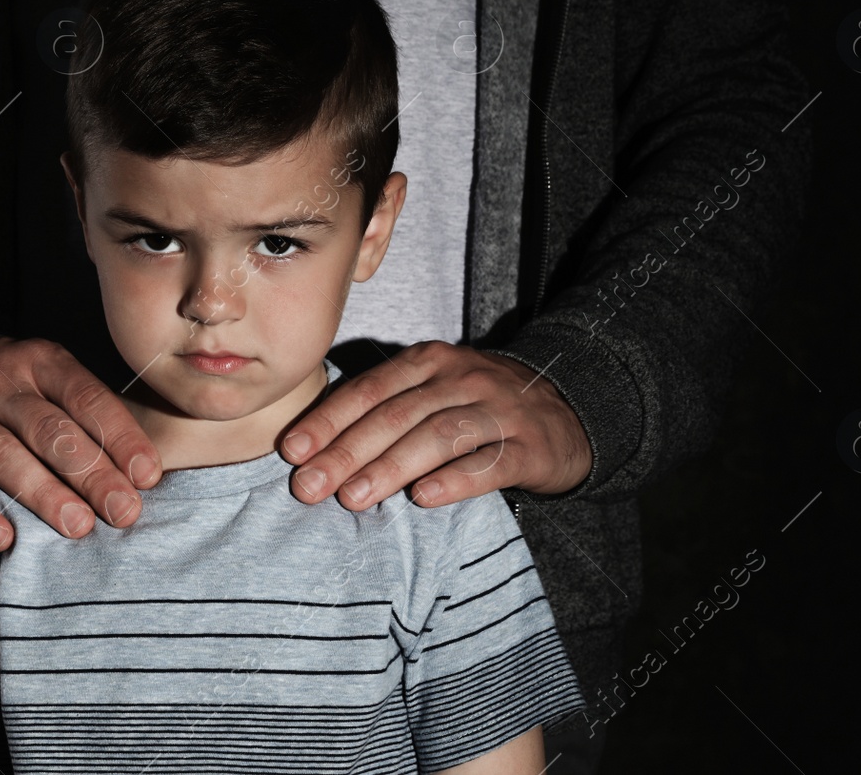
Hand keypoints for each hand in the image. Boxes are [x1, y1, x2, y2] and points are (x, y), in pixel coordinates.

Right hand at [0, 336, 161, 550]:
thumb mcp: (40, 381)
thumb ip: (81, 416)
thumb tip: (139, 473)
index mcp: (39, 362)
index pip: (87, 397)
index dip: (120, 437)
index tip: (147, 477)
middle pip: (51, 429)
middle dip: (92, 472)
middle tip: (123, 511)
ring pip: (3, 453)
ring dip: (44, 492)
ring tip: (78, 527)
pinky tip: (2, 540)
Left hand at [278, 341, 592, 509]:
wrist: (567, 411)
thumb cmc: (478, 406)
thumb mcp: (433, 390)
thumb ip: (384, 408)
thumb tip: (315, 448)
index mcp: (429, 361)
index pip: (369, 390)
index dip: (329, 420)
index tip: (293, 451)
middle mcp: (462, 379)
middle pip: (396, 415)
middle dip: (347, 451)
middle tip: (309, 485)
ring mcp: (499, 410)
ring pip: (437, 437)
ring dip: (391, 467)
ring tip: (353, 497)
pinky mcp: (530, 446)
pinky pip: (490, 463)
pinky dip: (455, 481)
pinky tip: (425, 498)